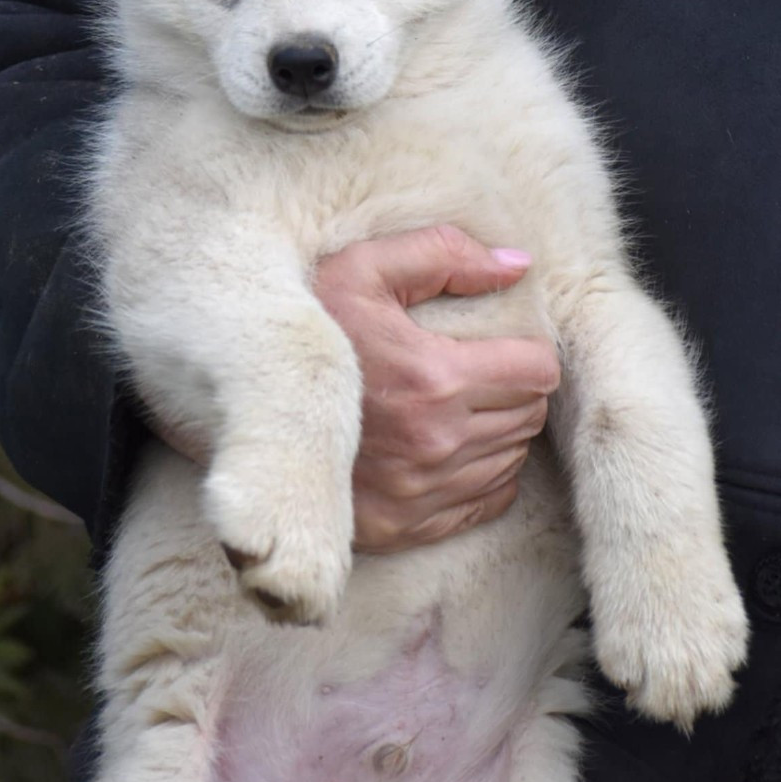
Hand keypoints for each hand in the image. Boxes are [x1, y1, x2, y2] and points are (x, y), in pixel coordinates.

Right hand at [314, 226, 558, 552]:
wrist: (246, 405)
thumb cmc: (308, 328)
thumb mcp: (362, 269)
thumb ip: (442, 254)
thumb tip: (517, 265)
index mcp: (434, 379)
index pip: (537, 371)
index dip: (527, 351)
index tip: (503, 344)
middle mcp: (436, 443)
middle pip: (528, 415)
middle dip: (514, 389)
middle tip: (479, 370)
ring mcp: (420, 493)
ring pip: (510, 460)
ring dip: (498, 430)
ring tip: (459, 405)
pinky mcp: (404, 527)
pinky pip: (485, 503)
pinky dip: (482, 475)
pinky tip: (450, 448)